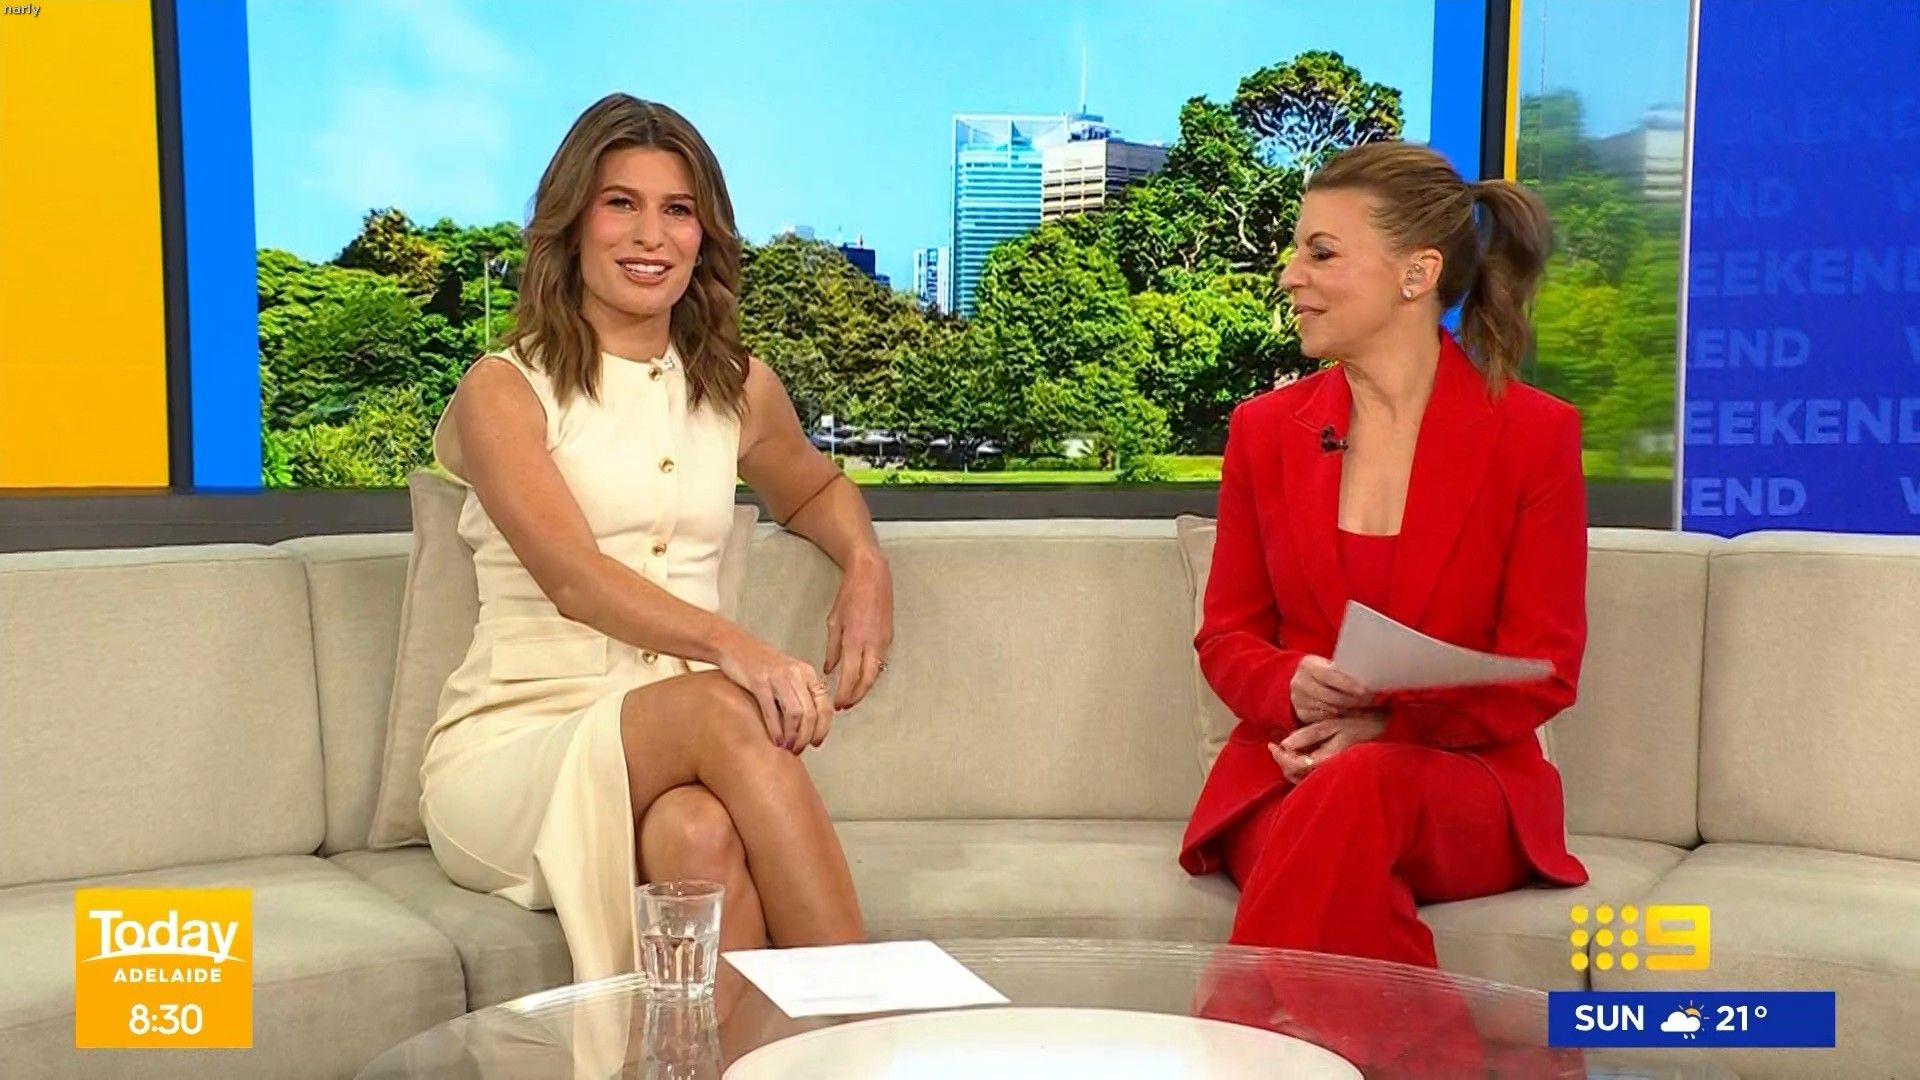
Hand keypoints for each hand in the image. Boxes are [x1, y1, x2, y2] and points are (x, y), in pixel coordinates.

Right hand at [714, 628, 833, 752]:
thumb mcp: (787, 674)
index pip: (825, 705)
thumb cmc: (760, 664)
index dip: (823, 728)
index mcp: (807, 672)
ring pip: (796, 713)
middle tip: (799, 748)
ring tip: (787, 747)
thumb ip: (800, 693)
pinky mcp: (759, 681)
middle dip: (807, 736)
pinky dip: (776, 730)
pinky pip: (772, 711)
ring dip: (793, 736)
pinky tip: (774, 740)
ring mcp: (778, 677)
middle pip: (812, 713)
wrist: (733, 645)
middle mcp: (797, 673)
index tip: (816, 742)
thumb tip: (809, 725)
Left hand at [824, 551, 892, 709]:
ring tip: (852, 695)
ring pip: (875, 673)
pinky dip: (870, 673)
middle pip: (867, 681)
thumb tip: (829, 670)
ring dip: (864, 686)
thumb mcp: (833, 622)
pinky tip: (861, 676)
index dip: (844, 694)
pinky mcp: (889, 637)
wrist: (872, 576)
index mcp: (855, 640)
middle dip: (856, 696)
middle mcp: (872, 644)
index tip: (837, 704)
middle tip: (845, 706)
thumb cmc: (849, 595)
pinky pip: (880, 661)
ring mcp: (884, 641)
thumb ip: (832, 649)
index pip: (850, 677)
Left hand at [1270, 708, 1388, 783]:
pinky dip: (1298, 766)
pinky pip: (1309, 776)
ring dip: (1288, 765)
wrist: (1383, 733)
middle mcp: (1328, 771)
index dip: (1281, 757)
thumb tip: (1284, 744)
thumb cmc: (1358, 725)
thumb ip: (1308, 735)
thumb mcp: (1332, 725)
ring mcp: (1330, 773)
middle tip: (1274, 746)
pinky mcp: (1332, 772)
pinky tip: (1296, 753)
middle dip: (1282, 762)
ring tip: (1282, 749)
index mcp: (1328, 759)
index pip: (1296, 766)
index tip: (1272, 744)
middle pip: (1295, 776)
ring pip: (1301, 778)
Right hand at [1289, 655, 1371, 723]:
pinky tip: (1352, 714)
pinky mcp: (1301, 713)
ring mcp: (1298, 699)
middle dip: (1352, 700)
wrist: (1303, 683)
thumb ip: (1342, 671)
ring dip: (1349, 710)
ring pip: (1329, 708)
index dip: (1348, 684)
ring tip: (1364, 708)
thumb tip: (1371, 678)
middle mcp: (1300, 682)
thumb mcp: (1328, 665)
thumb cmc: (1324, 672)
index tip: (1365, 690)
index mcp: (1308, 665)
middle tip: (1369, 701)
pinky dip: (1340, 717)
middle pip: (1330, 695)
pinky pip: (1324, 718)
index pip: (1329, 675)